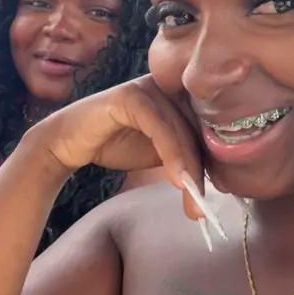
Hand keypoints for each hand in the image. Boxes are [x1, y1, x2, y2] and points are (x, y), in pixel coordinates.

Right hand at [30, 76, 203, 217]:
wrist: (70, 142)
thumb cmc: (116, 143)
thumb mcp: (160, 152)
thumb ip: (187, 154)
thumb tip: (223, 176)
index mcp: (181, 94)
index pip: (208, 127)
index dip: (217, 160)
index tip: (220, 195)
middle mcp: (169, 85)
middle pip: (198, 129)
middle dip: (203, 172)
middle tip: (202, 209)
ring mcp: (150, 87)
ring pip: (181, 131)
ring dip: (189, 170)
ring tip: (193, 202)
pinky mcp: (131, 96)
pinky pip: (160, 128)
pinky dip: (172, 156)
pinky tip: (177, 182)